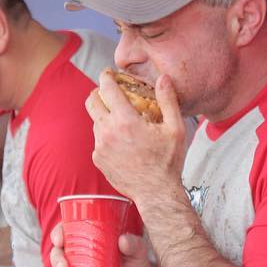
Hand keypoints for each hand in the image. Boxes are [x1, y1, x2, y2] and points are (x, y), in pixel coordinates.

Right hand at [49, 223, 161, 266]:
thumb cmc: (137, 265)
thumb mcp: (138, 251)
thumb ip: (133, 244)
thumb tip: (123, 240)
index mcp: (87, 240)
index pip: (66, 232)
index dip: (58, 234)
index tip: (59, 239)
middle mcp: (78, 256)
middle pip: (58, 254)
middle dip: (56, 260)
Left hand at [85, 70, 186, 204]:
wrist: (156, 193)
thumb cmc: (168, 162)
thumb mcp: (175, 128)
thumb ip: (168, 100)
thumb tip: (163, 79)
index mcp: (126, 120)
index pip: (107, 88)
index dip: (106, 77)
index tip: (109, 74)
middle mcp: (108, 131)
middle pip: (91, 101)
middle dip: (98, 92)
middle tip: (109, 92)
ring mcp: (100, 146)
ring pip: (95, 122)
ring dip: (104, 116)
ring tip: (121, 121)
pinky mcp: (98, 159)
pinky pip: (98, 140)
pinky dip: (107, 136)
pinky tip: (123, 142)